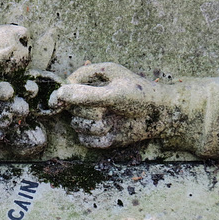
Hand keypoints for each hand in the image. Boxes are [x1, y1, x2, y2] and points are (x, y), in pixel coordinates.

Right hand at [48, 63, 174, 148]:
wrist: (161, 116)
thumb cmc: (141, 96)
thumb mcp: (114, 93)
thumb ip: (87, 95)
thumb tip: (60, 94)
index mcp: (91, 78)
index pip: (66, 87)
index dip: (60, 96)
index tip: (57, 104)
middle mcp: (88, 96)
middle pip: (71, 109)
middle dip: (90, 112)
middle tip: (108, 109)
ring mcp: (92, 115)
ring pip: (78, 126)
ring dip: (97, 127)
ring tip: (114, 120)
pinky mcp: (97, 133)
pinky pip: (86, 140)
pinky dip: (100, 139)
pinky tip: (114, 132)